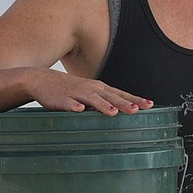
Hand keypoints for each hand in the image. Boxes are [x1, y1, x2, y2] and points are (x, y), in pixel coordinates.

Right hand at [25, 68, 152, 115]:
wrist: (41, 79)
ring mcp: (75, 93)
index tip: (150, 105)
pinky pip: (68, 103)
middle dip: (123, 103)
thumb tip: (122, 113)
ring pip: (91, 99)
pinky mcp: (60, 99)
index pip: (120, 94)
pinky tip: (79, 110)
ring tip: (113, 112)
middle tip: (137, 110)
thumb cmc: (70, 89)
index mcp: (99, 89)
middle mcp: (90, 89)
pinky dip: (73, 106)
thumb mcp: (89, 94)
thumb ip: (104, 102)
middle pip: (110, 97)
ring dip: (102, 105)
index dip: (135, 99)